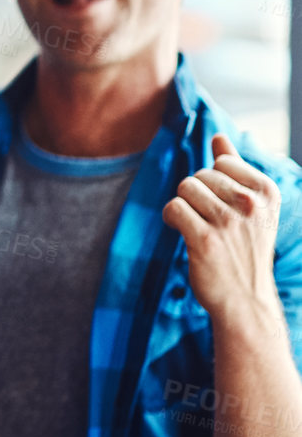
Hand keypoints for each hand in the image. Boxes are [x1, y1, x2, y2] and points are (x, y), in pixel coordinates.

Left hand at [163, 135, 284, 323]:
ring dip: (183, 206)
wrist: (246, 300)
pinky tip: (183, 231)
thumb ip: (235, 168)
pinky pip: (173, 208)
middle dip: (196, 194)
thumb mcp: (253, 207)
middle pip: (199, 175)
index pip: (221, 162)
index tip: (223, 206)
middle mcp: (250, 204)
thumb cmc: (245, 249)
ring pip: (185, 189)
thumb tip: (219, 135)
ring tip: (197, 225)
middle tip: (209, 220)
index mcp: (266, 192)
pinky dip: (170, 218)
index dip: (213, 182)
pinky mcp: (205, 239)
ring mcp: (228, 222)